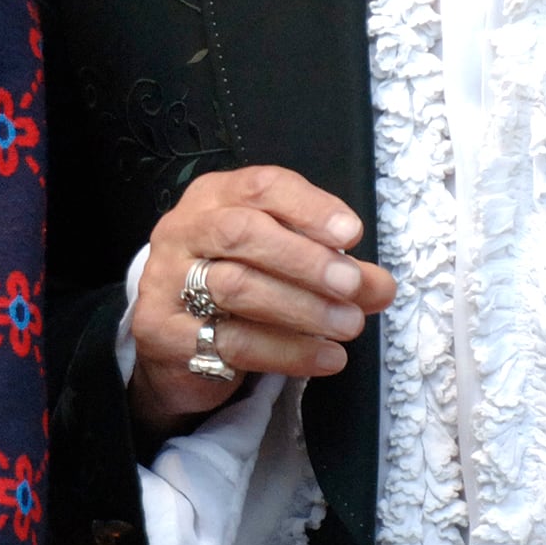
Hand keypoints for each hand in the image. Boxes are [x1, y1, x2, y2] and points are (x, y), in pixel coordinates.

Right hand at [128, 165, 396, 434]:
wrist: (176, 343)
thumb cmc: (238, 284)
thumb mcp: (287, 264)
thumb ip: (335, 269)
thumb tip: (381, 286)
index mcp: (215, 197)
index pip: (261, 187)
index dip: (308, 208)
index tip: (352, 233)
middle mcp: (184, 230)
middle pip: (241, 233)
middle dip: (304, 259)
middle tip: (352, 285)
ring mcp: (166, 281)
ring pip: (235, 288)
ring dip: (301, 308)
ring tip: (349, 325)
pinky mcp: (164, 333)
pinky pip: (230, 341)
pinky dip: (286, 351)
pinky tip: (326, 357)